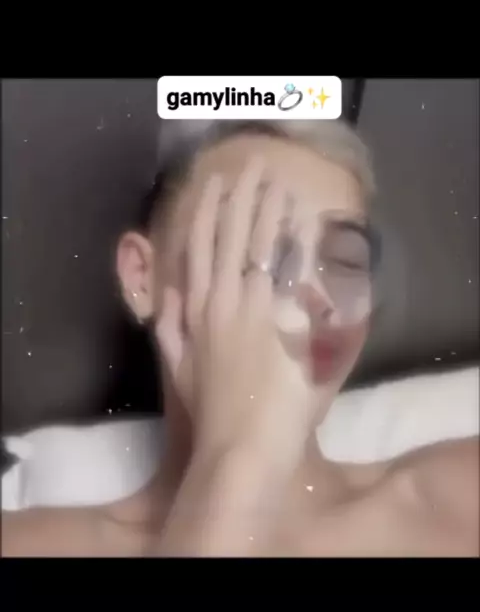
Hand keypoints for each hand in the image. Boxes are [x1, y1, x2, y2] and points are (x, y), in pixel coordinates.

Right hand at [156, 157, 315, 476]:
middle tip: (255, 168)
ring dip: (272, 210)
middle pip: (232, 236)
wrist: (243, 444)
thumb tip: (168, 292)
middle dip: (243, 197)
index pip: (198, 247)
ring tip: (281, 184)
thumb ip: (169, 327)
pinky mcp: (290, 324)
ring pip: (264, 247)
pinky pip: (296, 275)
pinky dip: (300, 246)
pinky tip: (308, 225)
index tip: (214, 184)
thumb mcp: (178, 369)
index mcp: (195, 311)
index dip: (206, 211)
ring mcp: (259, 309)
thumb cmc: (211, 413)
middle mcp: (224, 300)